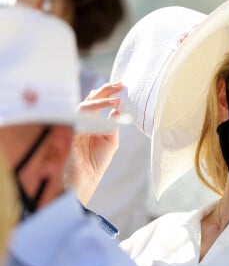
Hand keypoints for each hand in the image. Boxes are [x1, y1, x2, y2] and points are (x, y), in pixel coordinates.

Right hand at [70, 82, 123, 204]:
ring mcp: (73, 126)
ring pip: (83, 106)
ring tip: (115, 100)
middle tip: (119, 85)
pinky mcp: (68, 134)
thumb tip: (116, 110)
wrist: (84, 181)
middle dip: (104, 90)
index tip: (122, 86)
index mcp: (89, 122)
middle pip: (90, 99)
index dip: (108, 93)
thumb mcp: (110, 141)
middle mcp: (80, 121)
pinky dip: (92, 115)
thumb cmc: (95, 163)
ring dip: (99, 102)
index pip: (96, 102)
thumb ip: (112, 125)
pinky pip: (78, 119)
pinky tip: (105, 114)